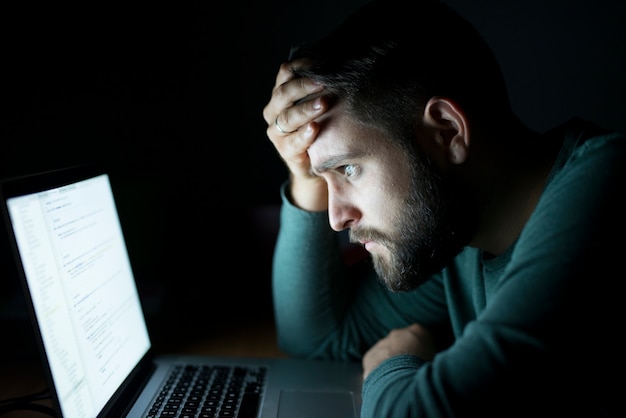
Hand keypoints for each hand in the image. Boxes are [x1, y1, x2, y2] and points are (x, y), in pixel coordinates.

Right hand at [262, 58, 328, 210]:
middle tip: (323, 82)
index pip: (285, 74)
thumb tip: (340, 63)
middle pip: (284, 94)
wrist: (315, 161)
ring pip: (288, 117)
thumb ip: (320, 86)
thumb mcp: (318, 103)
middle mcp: (274, 111)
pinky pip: (293, 141)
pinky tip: (314, 127)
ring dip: (306, 109)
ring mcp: (277, 132)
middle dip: (304, 86)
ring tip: (323, 103)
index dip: (300, 66)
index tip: (319, 61)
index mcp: (280, 95)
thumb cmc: (320, 126)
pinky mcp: (285, 151)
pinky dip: (304, 134)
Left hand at [362, 324, 436, 379]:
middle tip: (411, 370)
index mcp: (419, 331)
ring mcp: (382, 343)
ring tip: (399, 378)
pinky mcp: (370, 355)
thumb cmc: (424, 372)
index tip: (425, 362)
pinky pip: (375, 361)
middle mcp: (399, 333)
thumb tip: (430, 359)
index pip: (423, 337)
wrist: (401, 382)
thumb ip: (432, 355)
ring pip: (388, 351)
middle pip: (404, 342)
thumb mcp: (436, 361)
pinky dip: (380, 369)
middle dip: (406, 353)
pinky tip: (386, 381)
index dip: (424, 350)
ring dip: (392, 361)